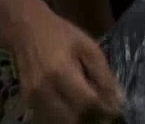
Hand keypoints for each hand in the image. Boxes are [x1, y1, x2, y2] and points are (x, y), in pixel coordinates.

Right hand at [8, 0, 123, 123]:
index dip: (106, 110)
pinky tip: (75, 107)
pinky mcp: (28, 103)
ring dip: (79, 120)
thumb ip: (103, 74)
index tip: (117, 110)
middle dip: (93, 118)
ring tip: (91, 109)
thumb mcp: (88, 47)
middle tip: (105, 111)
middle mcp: (44, 90)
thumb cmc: (61, 34)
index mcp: (61, 72)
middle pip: (74, 118)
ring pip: (62, 122)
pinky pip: (50, 118)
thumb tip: (119, 100)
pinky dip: (65, 118)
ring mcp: (33, 99)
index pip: (88, 103)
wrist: (26, 30)